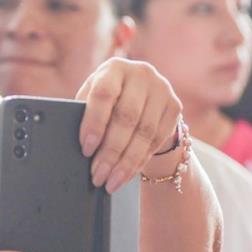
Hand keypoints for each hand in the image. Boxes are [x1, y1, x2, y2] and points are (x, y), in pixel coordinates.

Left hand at [76, 57, 182, 192]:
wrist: (140, 97)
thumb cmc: (105, 102)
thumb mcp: (91, 101)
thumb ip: (84, 116)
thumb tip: (77, 148)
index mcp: (114, 69)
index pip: (104, 95)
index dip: (95, 123)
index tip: (86, 150)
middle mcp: (141, 74)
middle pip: (126, 118)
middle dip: (110, 152)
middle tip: (97, 176)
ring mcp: (162, 89)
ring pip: (144, 132)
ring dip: (126, 162)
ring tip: (111, 182)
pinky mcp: (174, 106)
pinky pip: (157, 139)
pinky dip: (140, 161)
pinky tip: (126, 174)